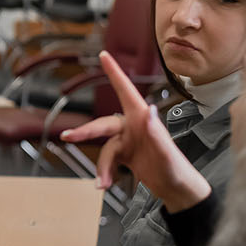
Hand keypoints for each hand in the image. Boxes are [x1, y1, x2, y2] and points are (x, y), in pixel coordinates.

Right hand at [58, 51, 210, 212]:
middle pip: (103, 125)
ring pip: (105, 149)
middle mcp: (133, 127)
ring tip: (101, 183)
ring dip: (102, 166)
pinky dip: (104, 173)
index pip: (126, 90)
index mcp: (142, 119)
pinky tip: (105, 184)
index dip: (114, 72)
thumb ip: (157, 133)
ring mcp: (128, 141)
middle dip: (85, 132)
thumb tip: (150, 111)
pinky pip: (107, 161)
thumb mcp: (167, 153)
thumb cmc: (176, 170)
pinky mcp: (125, 156)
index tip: (104, 55)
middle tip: (69, 137)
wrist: (177, 191)